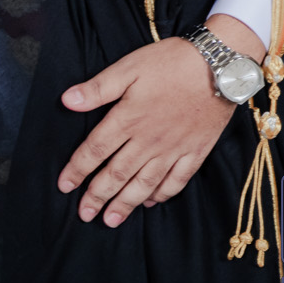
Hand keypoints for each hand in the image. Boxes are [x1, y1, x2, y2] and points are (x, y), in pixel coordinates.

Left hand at [57, 13, 256, 226]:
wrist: (220, 67)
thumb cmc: (170, 63)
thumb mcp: (128, 68)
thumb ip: (97, 89)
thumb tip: (66, 101)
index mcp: (128, 119)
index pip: (95, 150)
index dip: (77, 170)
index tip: (64, 186)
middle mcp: (149, 140)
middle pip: (118, 174)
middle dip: (98, 196)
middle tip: (84, 215)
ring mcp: (174, 149)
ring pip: (145, 183)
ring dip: (126, 203)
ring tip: (111, 220)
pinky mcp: (196, 151)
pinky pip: (177, 180)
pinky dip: (162, 194)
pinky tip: (151, 202)